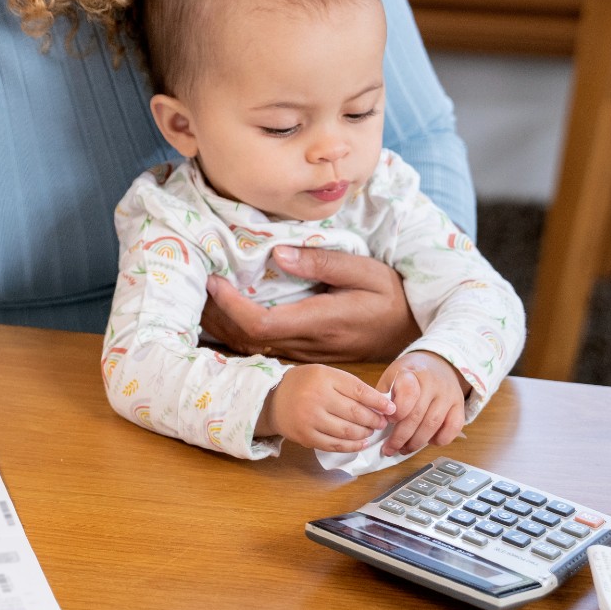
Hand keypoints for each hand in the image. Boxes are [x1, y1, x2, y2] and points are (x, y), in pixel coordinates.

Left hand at [202, 246, 418, 363]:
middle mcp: (308, 345)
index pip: (262, 324)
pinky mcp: (306, 355)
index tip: (214, 280)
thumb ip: (323, 263)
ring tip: (204, 296)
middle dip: (217, 316)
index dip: (231, 307)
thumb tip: (278, 254)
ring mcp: (306, 354)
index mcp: (321, 322)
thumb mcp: (366, 271)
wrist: (414, 331)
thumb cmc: (392, 297)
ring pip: (252, 348)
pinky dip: (239, 332)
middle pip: (248, 340)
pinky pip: (264, 348)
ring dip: (224, 326)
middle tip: (197, 284)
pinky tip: (227, 314)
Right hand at [258, 364, 395, 452]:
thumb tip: (380, 403)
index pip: (359, 391)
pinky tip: (361, 443)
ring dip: (365, 433)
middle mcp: (316, 397)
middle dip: (374, 420)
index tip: (391, 408)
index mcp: (323, 377)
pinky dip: (352, 446)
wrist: (273, 399)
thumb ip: (350, 386)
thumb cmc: (304, 385)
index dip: (379, 402)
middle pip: (355, 413)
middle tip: (382, 422)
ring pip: (348, 431)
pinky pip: (336, 445)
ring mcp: (310, 419)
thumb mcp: (325, 374)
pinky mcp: (306, 436)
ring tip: (370, 431)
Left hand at [377, 351, 467, 455]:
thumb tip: (375, 423)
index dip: (397, 411)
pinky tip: (428, 442)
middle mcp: (433, 382)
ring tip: (404, 449)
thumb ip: (384, 398)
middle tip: (390, 448)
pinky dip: (440, 440)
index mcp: (412, 372)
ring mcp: (449, 394)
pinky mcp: (460, 405)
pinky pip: (453, 428)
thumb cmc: (409, 374)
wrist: (437, 364)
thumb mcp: (391, 377)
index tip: (387, 422)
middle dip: (401, 437)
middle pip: (418, 415)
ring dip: (417, 442)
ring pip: (433, 424)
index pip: (408, 392)